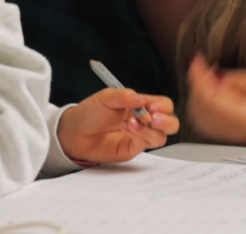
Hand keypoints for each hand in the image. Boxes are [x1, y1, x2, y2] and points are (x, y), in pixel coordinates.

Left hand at [57, 89, 178, 163]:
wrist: (74, 132)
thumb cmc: (90, 112)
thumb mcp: (105, 97)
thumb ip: (125, 96)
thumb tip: (143, 100)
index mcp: (140, 104)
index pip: (163, 105)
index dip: (163, 107)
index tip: (153, 107)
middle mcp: (144, 120)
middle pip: (170, 123)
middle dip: (166, 122)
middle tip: (152, 118)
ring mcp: (140, 136)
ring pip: (160, 136)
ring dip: (148, 130)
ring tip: (129, 123)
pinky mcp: (133, 149)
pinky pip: (145, 145)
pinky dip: (138, 136)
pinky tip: (126, 129)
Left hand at [186, 54, 245, 155]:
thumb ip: (245, 81)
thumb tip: (218, 76)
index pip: (209, 97)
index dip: (199, 76)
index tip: (198, 58)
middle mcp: (236, 133)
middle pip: (199, 109)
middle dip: (196, 85)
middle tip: (204, 66)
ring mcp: (235, 140)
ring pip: (200, 120)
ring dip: (199, 97)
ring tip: (211, 78)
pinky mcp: (237, 140)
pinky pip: (210, 126)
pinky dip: (205, 107)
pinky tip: (217, 94)